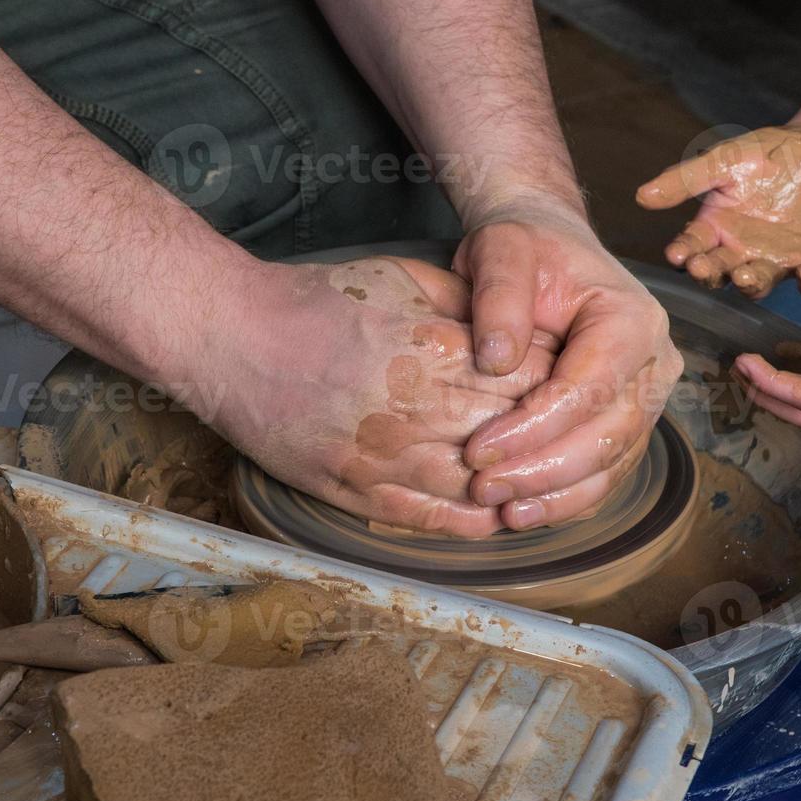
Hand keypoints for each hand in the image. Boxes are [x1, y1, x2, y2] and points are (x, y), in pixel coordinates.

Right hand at [208, 256, 556, 536]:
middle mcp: (413, 406)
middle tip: (566, 439)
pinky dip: (467, 523)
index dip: (554, 386)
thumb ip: (462, 301)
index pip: (524, 376)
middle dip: (542, 438)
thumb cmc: (316, 301)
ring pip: (475, 485)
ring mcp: (383, 455)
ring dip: (514, 489)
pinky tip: (493, 517)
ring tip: (538, 487)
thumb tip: (517, 327)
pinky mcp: (354, 489)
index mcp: (431, 347)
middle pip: (509, 432)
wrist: (234, 339)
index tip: (567, 388)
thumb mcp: (400, 276)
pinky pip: (426, 517)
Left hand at [452, 202, 683, 529]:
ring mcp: (645, 399)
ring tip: (500, 510)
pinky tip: (522, 511)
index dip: (534, 428)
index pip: (589, 388)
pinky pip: (604, 473)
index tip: (478, 450)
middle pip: (607, 436)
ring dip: (555, 494)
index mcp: (632, 319)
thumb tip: (497, 361)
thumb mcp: (501, 247)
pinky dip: (565, 498)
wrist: (541, 248)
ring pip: (610, 464)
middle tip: (483, 486)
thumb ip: (500, 295)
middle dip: (543, 470)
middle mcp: (653, 364)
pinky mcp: (625, 424)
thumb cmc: (523, 247)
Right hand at [635, 119, 800, 297]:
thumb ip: (686, 179)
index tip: (675, 254)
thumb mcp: (725, 160)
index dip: (683, 252)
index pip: (693, 246)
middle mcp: (742, 251)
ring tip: (744, 276)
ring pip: (757, 284)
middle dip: (709, 273)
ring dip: (749, 284)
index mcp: (717, 228)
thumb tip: (641, 196)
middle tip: (702, 267)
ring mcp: (776, 261)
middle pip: (719, 272)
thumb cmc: (768, 154)